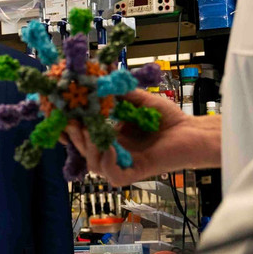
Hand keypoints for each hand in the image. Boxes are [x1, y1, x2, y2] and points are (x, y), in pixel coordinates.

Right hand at [64, 90, 219, 185]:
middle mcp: (114, 152)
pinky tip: (109, 147)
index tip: (60, 116)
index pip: (83, 137)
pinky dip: (107, 163)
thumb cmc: (167, 118)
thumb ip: (117, 93)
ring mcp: (124, 164)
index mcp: (111, 137)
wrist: (192, 131)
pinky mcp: (136, 172)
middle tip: (70, 122)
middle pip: (85, 151)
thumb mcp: (137, 100)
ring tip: (86, 132)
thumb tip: (96, 77)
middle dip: (74, 138)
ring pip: (95, 165)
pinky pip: (114, 176)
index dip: (68, 130)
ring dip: (88, 149)